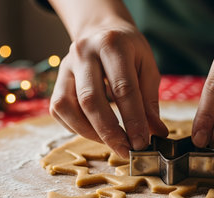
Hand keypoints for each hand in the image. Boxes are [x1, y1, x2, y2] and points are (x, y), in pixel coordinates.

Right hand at [50, 20, 167, 158]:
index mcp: (112, 45)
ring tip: (113, 144)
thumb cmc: (129, 51)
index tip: (143, 142)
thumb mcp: (147, 67)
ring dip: (91, 133)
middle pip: (91, 100)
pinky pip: (59, 111)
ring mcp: (65, 66)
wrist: (102, 31)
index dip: (133, 119)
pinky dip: (77, 128)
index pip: (123, 88)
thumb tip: (156, 133)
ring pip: (69, 107)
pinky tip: (96, 133)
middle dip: (110, 132)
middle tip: (127, 151)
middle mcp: (84, 53)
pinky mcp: (56, 80)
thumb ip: (150, 100)